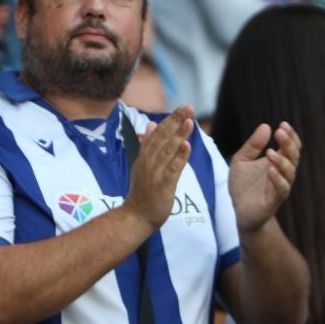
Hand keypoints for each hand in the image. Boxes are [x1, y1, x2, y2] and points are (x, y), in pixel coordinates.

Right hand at [123, 106, 192, 231]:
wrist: (135, 216)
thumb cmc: (141, 192)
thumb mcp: (141, 165)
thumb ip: (147, 145)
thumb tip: (151, 124)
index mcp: (144, 156)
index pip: (158, 133)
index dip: (170, 120)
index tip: (182, 107)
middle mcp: (148, 162)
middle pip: (163, 138)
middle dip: (176, 121)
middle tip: (188, 107)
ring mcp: (155, 173)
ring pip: (168, 151)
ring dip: (179, 135)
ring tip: (189, 121)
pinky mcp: (163, 186)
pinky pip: (172, 169)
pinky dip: (179, 157)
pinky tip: (187, 146)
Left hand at [228, 121, 299, 232]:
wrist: (240, 212)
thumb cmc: (243, 185)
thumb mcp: (242, 160)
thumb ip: (252, 145)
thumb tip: (266, 126)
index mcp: (278, 162)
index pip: (291, 146)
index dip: (290, 136)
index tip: (283, 124)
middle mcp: (283, 173)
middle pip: (293, 156)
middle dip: (288, 144)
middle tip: (280, 132)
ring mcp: (280, 187)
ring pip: (289, 173)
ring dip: (281, 161)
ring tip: (270, 152)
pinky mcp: (274, 201)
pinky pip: (281, 189)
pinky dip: (277, 179)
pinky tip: (270, 170)